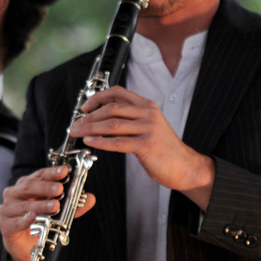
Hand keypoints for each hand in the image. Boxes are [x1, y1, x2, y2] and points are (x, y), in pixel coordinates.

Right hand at [0, 165, 96, 260]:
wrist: (26, 247)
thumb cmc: (40, 223)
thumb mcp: (59, 213)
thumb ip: (73, 205)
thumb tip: (91, 198)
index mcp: (27, 185)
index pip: (40, 175)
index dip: (52, 172)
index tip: (65, 171)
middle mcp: (15, 194)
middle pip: (29, 186)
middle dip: (46, 187)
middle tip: (59, 190)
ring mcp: (8, 209)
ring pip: (24, 205)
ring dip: (40, 205)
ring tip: (55, 206)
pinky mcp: (5, 225)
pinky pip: (15, 222)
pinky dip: (25, 220)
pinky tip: (33, 217)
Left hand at [71, 86, 214, 209]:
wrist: (185, 167)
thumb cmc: (163, 150)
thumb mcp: (149, 127)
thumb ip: (130, 120)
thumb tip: (100, 120)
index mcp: (147, 106)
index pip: (118, 92)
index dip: (97, 97)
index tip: (84, 107)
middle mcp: (149, 113)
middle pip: (111, 108)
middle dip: (89, 116)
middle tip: (75, 125)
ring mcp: (149, 128)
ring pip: (112, 124)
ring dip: (90, 128)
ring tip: (77, 133)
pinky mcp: (147, 145)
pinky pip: (118, 142)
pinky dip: (100, 141)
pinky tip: (90, 142)